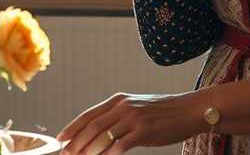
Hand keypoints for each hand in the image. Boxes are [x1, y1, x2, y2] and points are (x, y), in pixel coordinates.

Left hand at [57, 92, 204, 154]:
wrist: (189, 110)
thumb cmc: (162, 113)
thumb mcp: (137, 109)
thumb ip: (118, 117)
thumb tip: (97, 134)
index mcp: (119, 100)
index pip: (89, 115)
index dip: (72, 127)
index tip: (60, 140)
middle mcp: (123, 106)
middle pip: (93, 126)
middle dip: (76, 142)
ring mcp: (133, 118)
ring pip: (103, 136)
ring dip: (89, 150)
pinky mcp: (144, 131)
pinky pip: (121, 145)